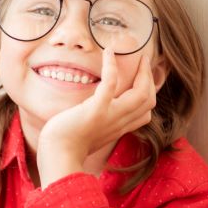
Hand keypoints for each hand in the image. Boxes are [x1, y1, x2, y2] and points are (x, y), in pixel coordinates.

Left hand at [36, 48, 156, 186]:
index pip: (146, 113)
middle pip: (148, 101)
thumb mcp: (90, 133)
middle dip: (150, 79)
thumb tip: (92, 112)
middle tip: (144, 62)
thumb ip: (98, 123)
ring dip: (143, 72)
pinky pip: (110, 84)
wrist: (57, 156)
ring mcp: (109, 116)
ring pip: (141, 93)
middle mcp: (118, 123)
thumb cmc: (66, 145)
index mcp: (118, 128)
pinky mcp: (96, 110)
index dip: (149, 95)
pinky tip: (109, 52)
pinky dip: (111, 66)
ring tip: (138, 57)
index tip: (142, 79)